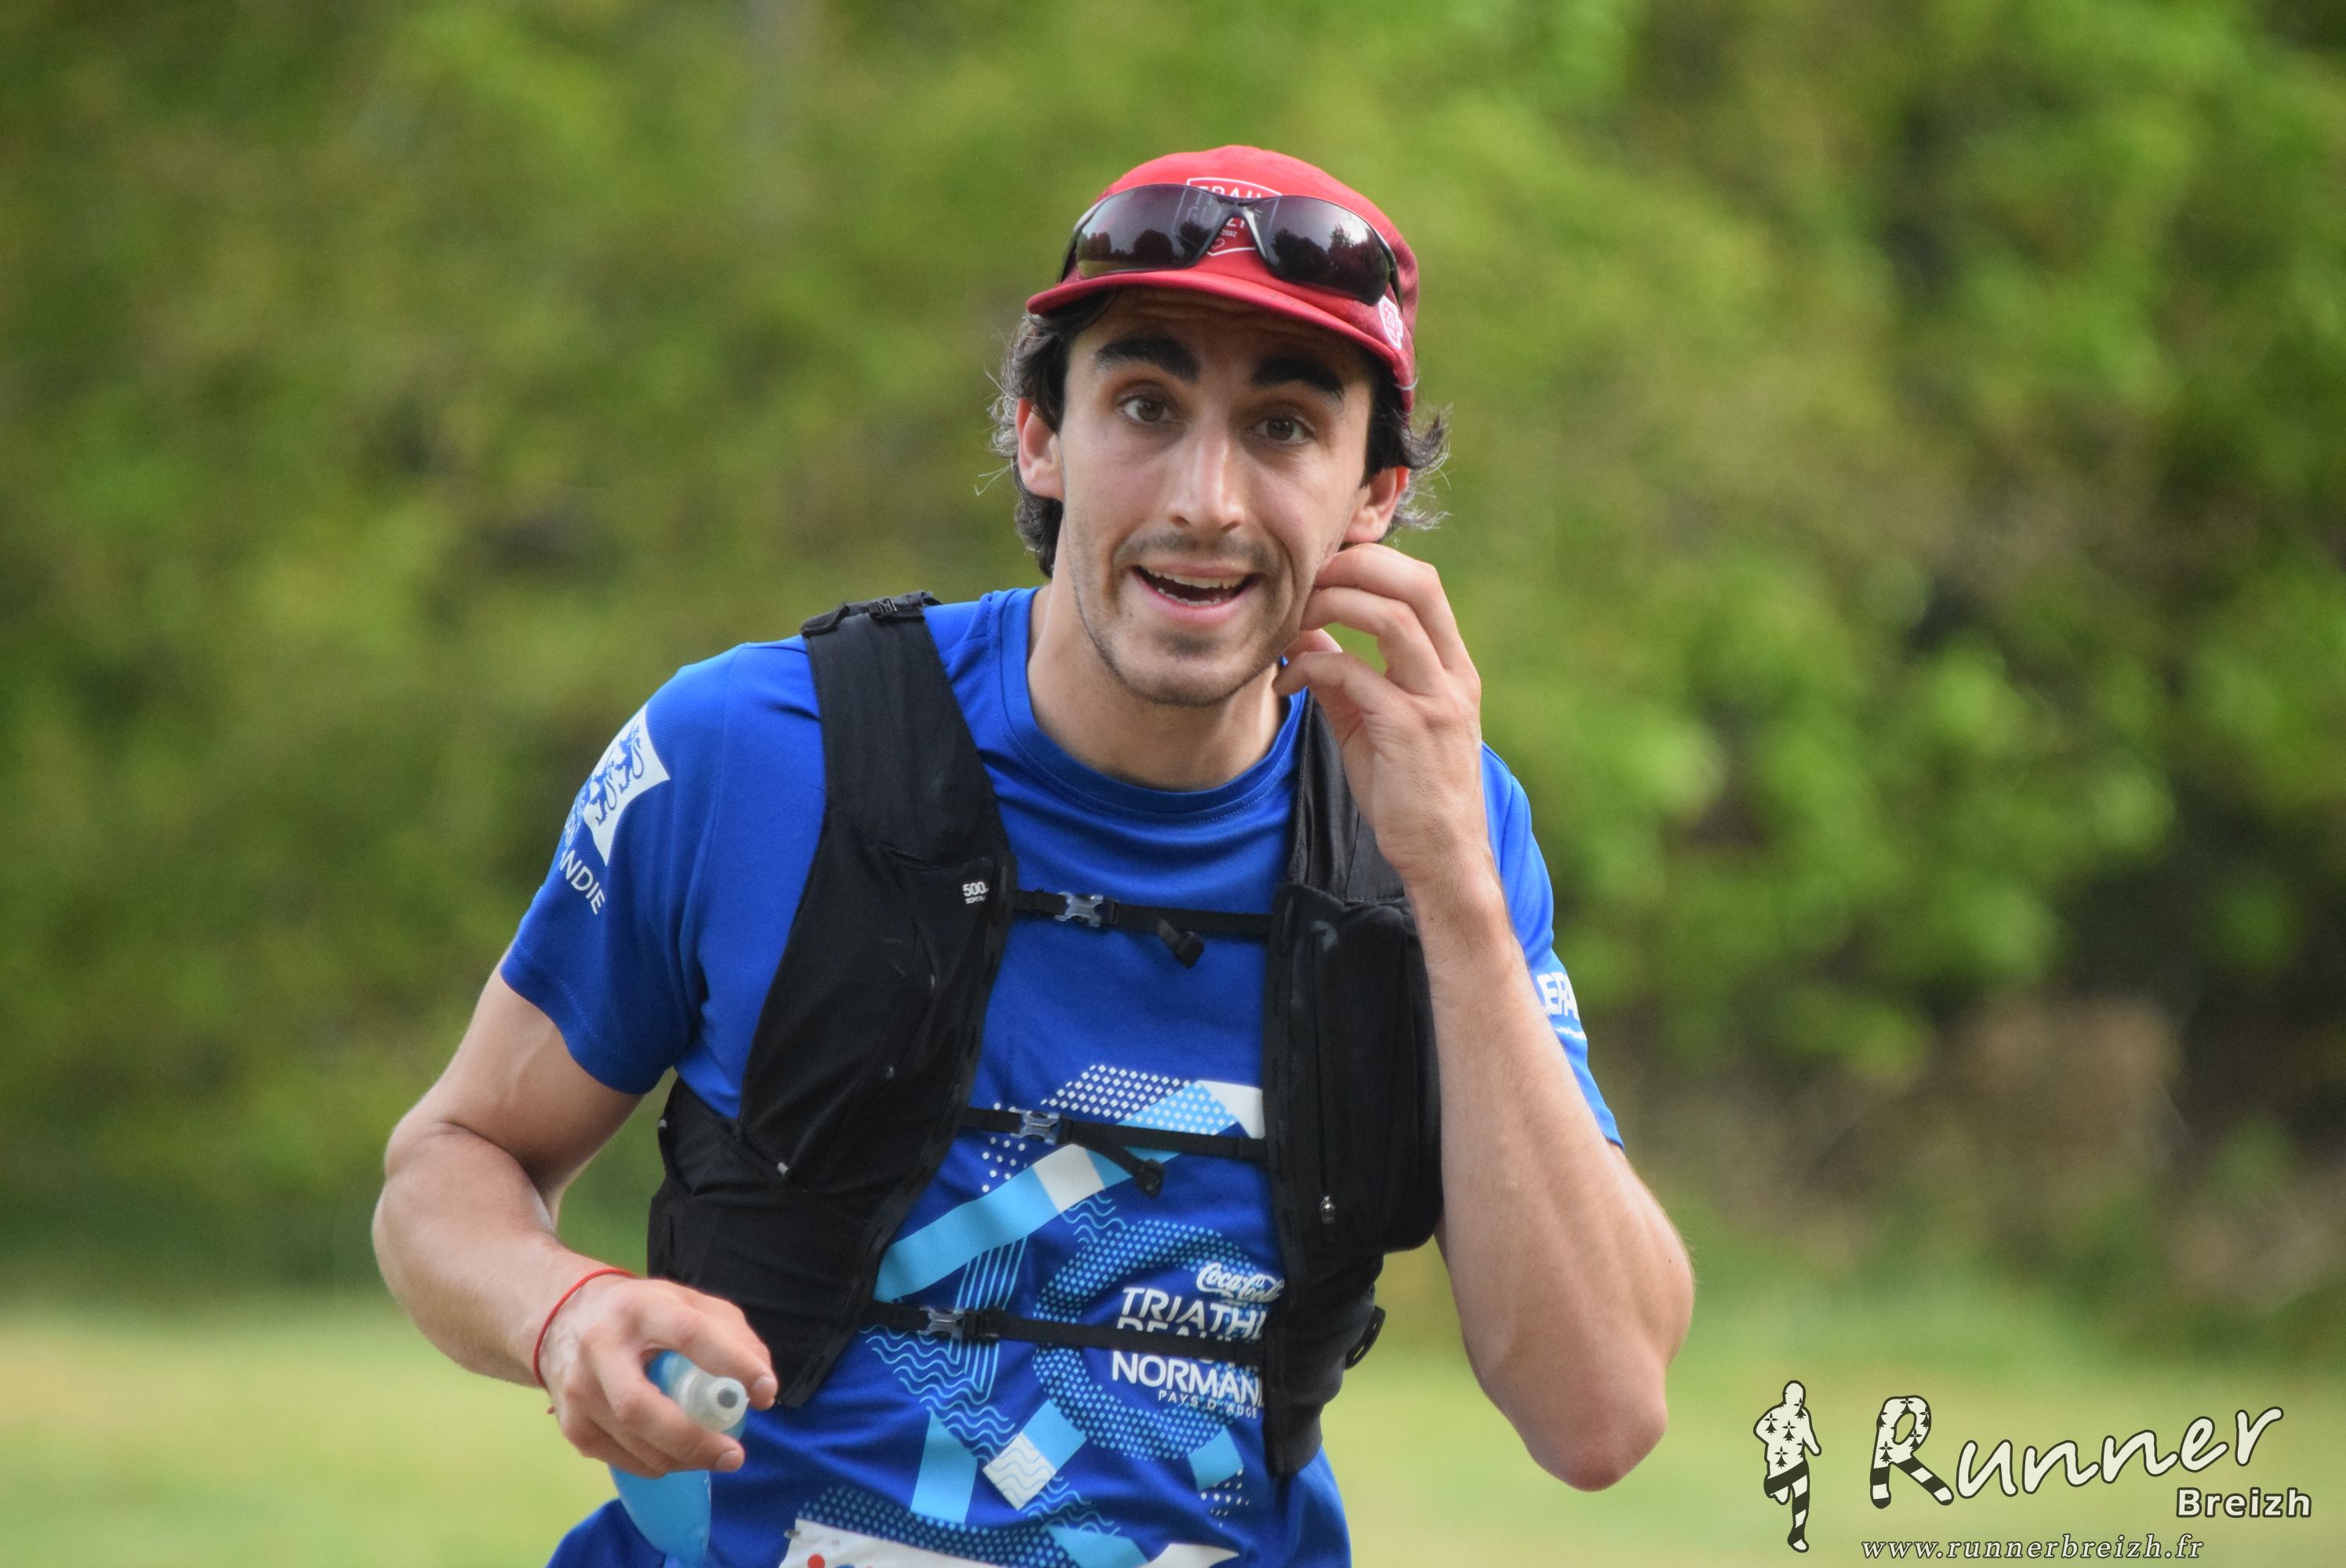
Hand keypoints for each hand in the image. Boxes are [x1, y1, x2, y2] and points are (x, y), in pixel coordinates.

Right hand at [537, 1273, 779, 1477]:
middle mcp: (600, 1347)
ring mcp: (579, 1389)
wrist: (567, 1320)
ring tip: (714, 1454)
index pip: (689, 1333)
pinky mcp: (571, 1424)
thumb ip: (732, 1334)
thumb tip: (761, 1388)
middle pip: (641, 1406)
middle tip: (734, 1455)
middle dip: (693, 1439)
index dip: (731, 1363)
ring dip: (682, 1458)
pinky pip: (621, 1459)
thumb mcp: (690, 1304)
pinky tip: (678, 1455)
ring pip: (632, 1441)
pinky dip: (658, 1464)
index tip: (765, 1392)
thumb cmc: (646, 1315)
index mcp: (641, 1308)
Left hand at [1271, 543, 1491, 891]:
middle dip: (1356, 565)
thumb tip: (1301, 635)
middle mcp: (1451, 674)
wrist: (1441, 857)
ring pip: (1391, 615)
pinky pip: (1354, 672)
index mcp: (1450, 666)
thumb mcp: (1371, 722)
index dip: (1370, 561)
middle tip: (1305, 579)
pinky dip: (1310, 666)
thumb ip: (1344, 675)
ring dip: (1331, 605)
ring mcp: (1435, 699)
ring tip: (1291, 621)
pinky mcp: (1408, 729)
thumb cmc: (1406, 792)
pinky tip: (1284, 685)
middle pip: (1417, 582)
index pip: (1422, 584)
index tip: (1318, 571)